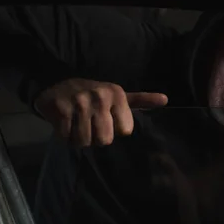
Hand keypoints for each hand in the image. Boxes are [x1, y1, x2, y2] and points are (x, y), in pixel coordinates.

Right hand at [34, 78, 167, 146]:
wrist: (57, 81)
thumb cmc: (93, 94)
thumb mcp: (119, 95)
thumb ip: (141, 99)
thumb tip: (166, 99)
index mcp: (117, 94)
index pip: (125, 131)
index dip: (114, 131)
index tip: (106, 120)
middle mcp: (100, 96)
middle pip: (105, 139)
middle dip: (96, 138)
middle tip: (89, 125)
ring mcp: (79, 102)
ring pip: (85, 141)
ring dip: (79, 139)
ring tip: (77, 125)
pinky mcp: (60, 108)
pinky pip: (67, 138)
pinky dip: (65, 137)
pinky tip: (65, 124)